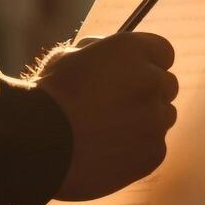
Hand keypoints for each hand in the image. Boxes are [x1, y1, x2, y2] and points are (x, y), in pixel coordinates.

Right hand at [32, 33, 177, 200]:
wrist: (37, 143)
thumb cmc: (48, 97)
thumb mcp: (68, 57)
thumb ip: (100, 53)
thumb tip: (113, 58)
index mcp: (132, 50)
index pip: (163, 52)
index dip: (147, 63)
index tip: (134, 75)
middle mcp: (151, 81)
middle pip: (167, 85)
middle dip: (147, 92)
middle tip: (118, 105)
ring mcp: (155, 119)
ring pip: (163, 118)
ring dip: (145, 121)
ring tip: (109, 132)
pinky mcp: (154, 153)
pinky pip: (154, 148)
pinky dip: (138, 150)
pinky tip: (109, 152)